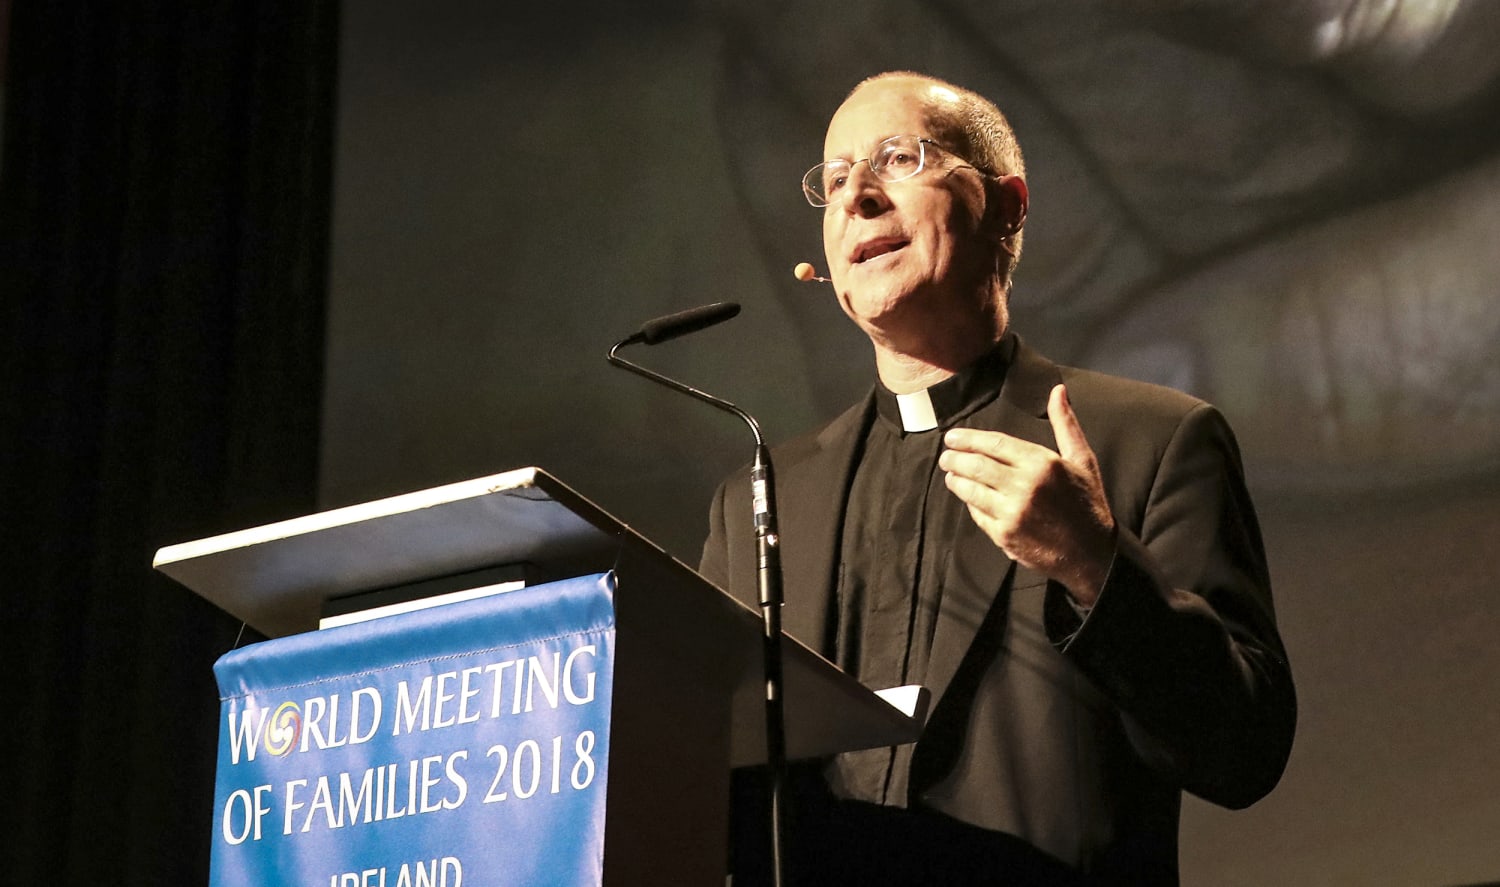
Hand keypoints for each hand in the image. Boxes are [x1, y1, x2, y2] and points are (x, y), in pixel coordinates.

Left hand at [938, 384, 1115, 604]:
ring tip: (951, 474)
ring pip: (971, 491)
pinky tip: (969, 498)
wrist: (1092, 553)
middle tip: (945, 456)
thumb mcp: (1082, 459)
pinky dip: (970, 505)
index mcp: (1042, 464)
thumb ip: (1065, 424)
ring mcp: (1012, 514)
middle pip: (976, 466)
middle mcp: (1025, 487)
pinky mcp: (1004, 536)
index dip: (969, 438)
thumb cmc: (1087, 503)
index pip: (994, 444)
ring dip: (957, 480)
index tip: (953, 437)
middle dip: (955, 458)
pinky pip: (978, 515)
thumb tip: (1057, 390)